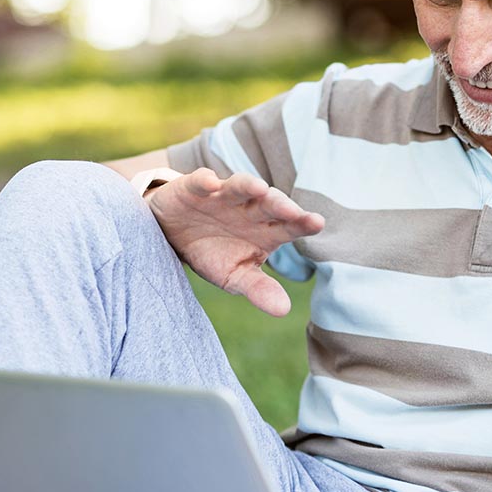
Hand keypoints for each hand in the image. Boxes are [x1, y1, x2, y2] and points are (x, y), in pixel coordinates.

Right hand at [146, 169, 324, 316]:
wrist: (173, 235)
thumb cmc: (214, 254)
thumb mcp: (235, 276)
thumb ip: (258, 289)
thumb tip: (283, 310)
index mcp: (266, 229)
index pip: (290, 225)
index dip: (303, 223)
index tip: (318, 223)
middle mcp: (250, 208)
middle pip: (270, 204)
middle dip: (281, 205)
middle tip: (293, 211)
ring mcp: (224, 196)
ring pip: (240, 186)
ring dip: (248, 186)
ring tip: (259, 188)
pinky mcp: (195, 188)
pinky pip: (201, 181)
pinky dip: (205, 181)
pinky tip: (211, 183)